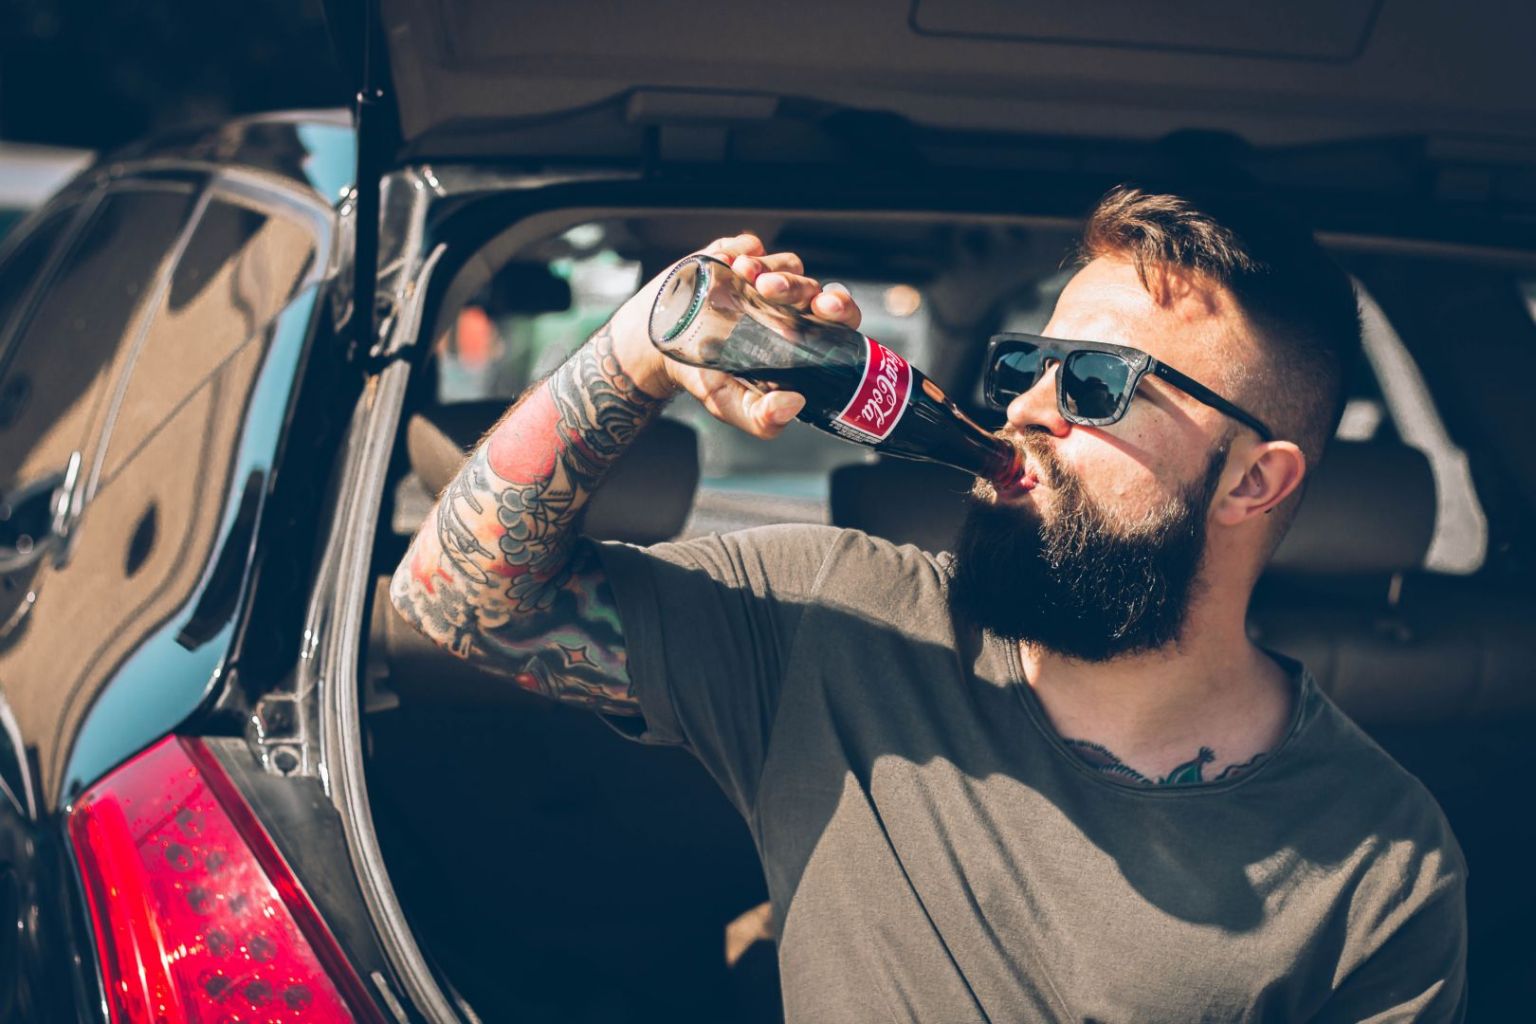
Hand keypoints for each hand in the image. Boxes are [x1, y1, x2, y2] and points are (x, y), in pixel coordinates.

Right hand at [608, 233, 863, 438]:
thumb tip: (793, 404)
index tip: (826, 309)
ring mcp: (761, 280)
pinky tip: (730, 262)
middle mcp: (787, 306)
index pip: (836, 320)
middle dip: (798, 285)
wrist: (658, 351)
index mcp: (798, 338)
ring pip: (785, 265)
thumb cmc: (705, 377)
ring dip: (770, 267)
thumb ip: (762, 419)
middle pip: (810, 288)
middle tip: (774, 289)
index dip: (839, 310)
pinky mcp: (734, 259)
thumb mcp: (731, 405)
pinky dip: (744, 249)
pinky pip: (750, 245)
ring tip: (745, 275)